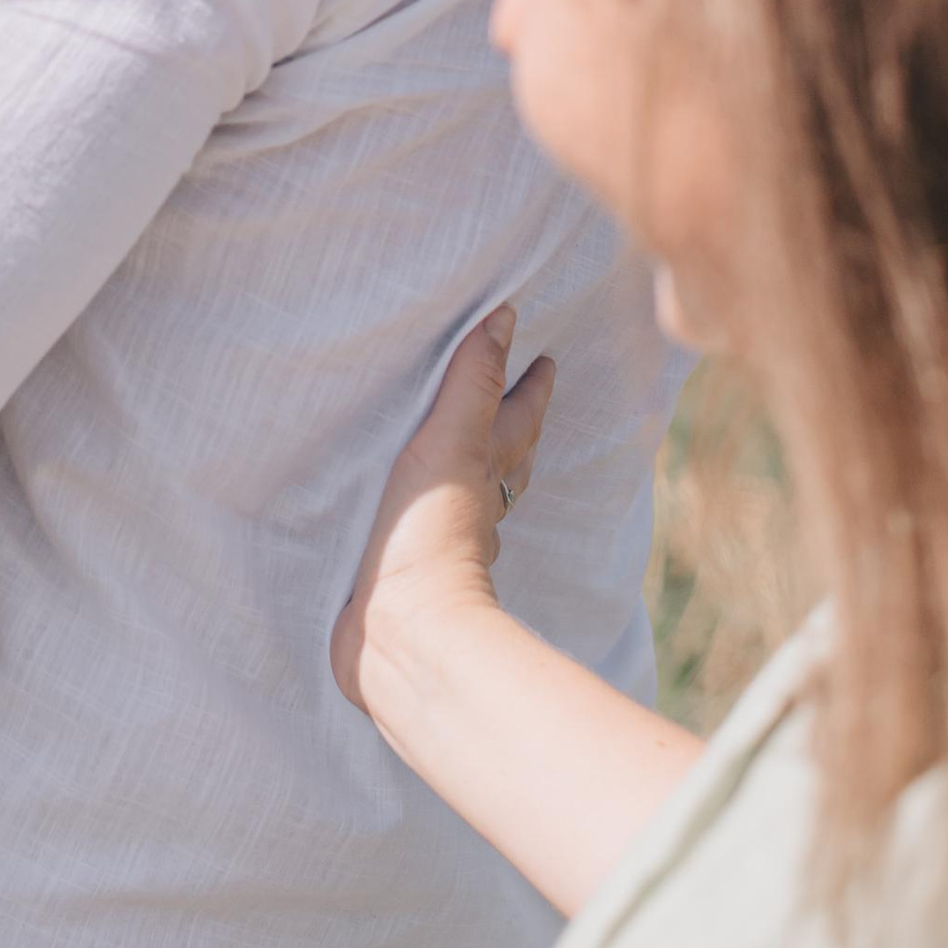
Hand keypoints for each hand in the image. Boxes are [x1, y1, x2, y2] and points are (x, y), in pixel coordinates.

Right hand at [331, 312, 553, 720]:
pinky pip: (422, 524)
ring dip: (472, 467)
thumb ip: (473, 382)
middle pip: (506, 455)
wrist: (401, 631)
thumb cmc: (431, 535)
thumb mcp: (452, 442)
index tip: (545, 359)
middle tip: (514, 393)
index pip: (521, 417)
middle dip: (511, 424)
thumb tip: (506, 316)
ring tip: (465, 446)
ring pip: (471, 492)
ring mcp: (443, 540)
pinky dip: (423, 507)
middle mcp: (475, 505)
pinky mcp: (406, 567)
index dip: (532, 387)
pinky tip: (408, 508)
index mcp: (488, 469)